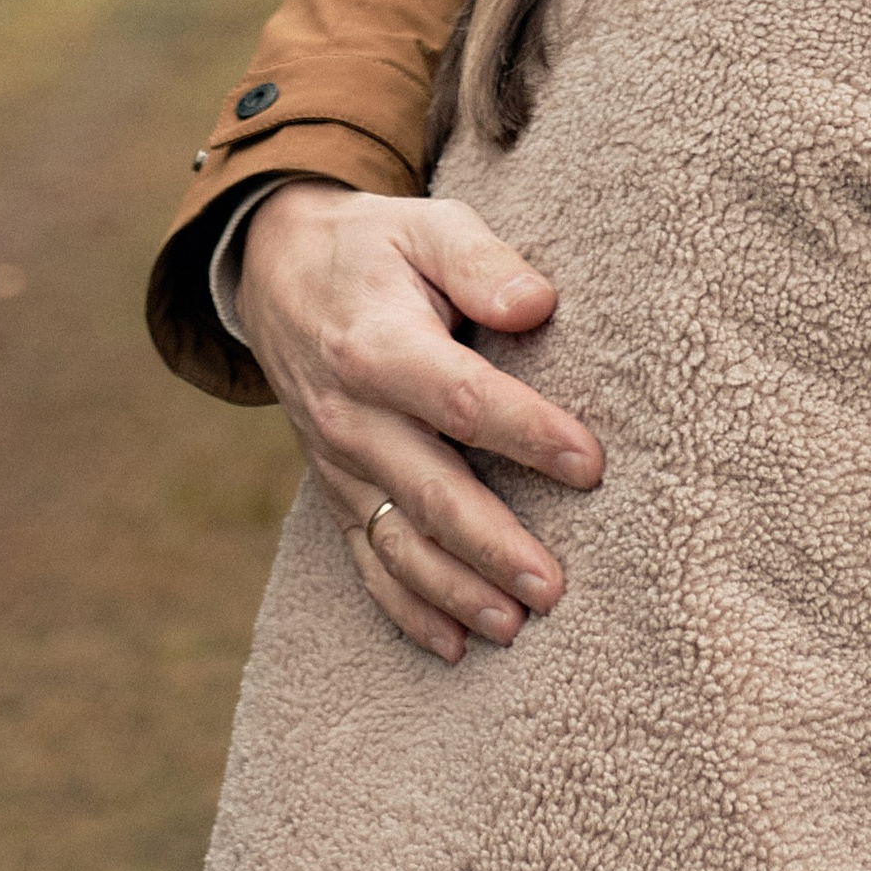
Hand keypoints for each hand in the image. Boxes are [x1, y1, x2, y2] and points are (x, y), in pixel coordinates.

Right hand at [239, 182, 604, 664]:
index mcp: (378, 347)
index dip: (527, 433)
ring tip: (514, 627)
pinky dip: (406, 607)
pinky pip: (367, 558)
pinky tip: (453, 644)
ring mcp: (339, 463)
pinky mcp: (337, 491)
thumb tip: (537, 304)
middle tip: (554, 587)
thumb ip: (483, 261)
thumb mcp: (428, 226)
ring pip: (399, 539)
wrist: (279, 272)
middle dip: (493, 544)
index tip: (592, 464)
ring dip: (455, 590)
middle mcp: (351, 416)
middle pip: (430, 489)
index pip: (461, 400)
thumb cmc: (378, 248)